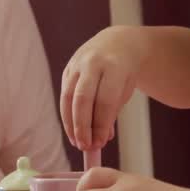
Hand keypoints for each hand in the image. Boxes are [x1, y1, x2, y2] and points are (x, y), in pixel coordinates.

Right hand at [61, 26, 146, 150]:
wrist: (117, 44)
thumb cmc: (123, 72)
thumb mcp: (125, 89)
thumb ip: (112, 112)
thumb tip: (99, 139)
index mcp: (114, 66)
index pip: (104, 100)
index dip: (100, 124)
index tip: (99, 144)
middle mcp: (93, 62)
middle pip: (82, 98)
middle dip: (82, 125)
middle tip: (84, 146)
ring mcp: (77, 64)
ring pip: (68, 97)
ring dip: (70, 123)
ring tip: (77, 142)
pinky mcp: (67, 69)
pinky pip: (64, 95)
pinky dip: (67, 115)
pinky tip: (73, 130)